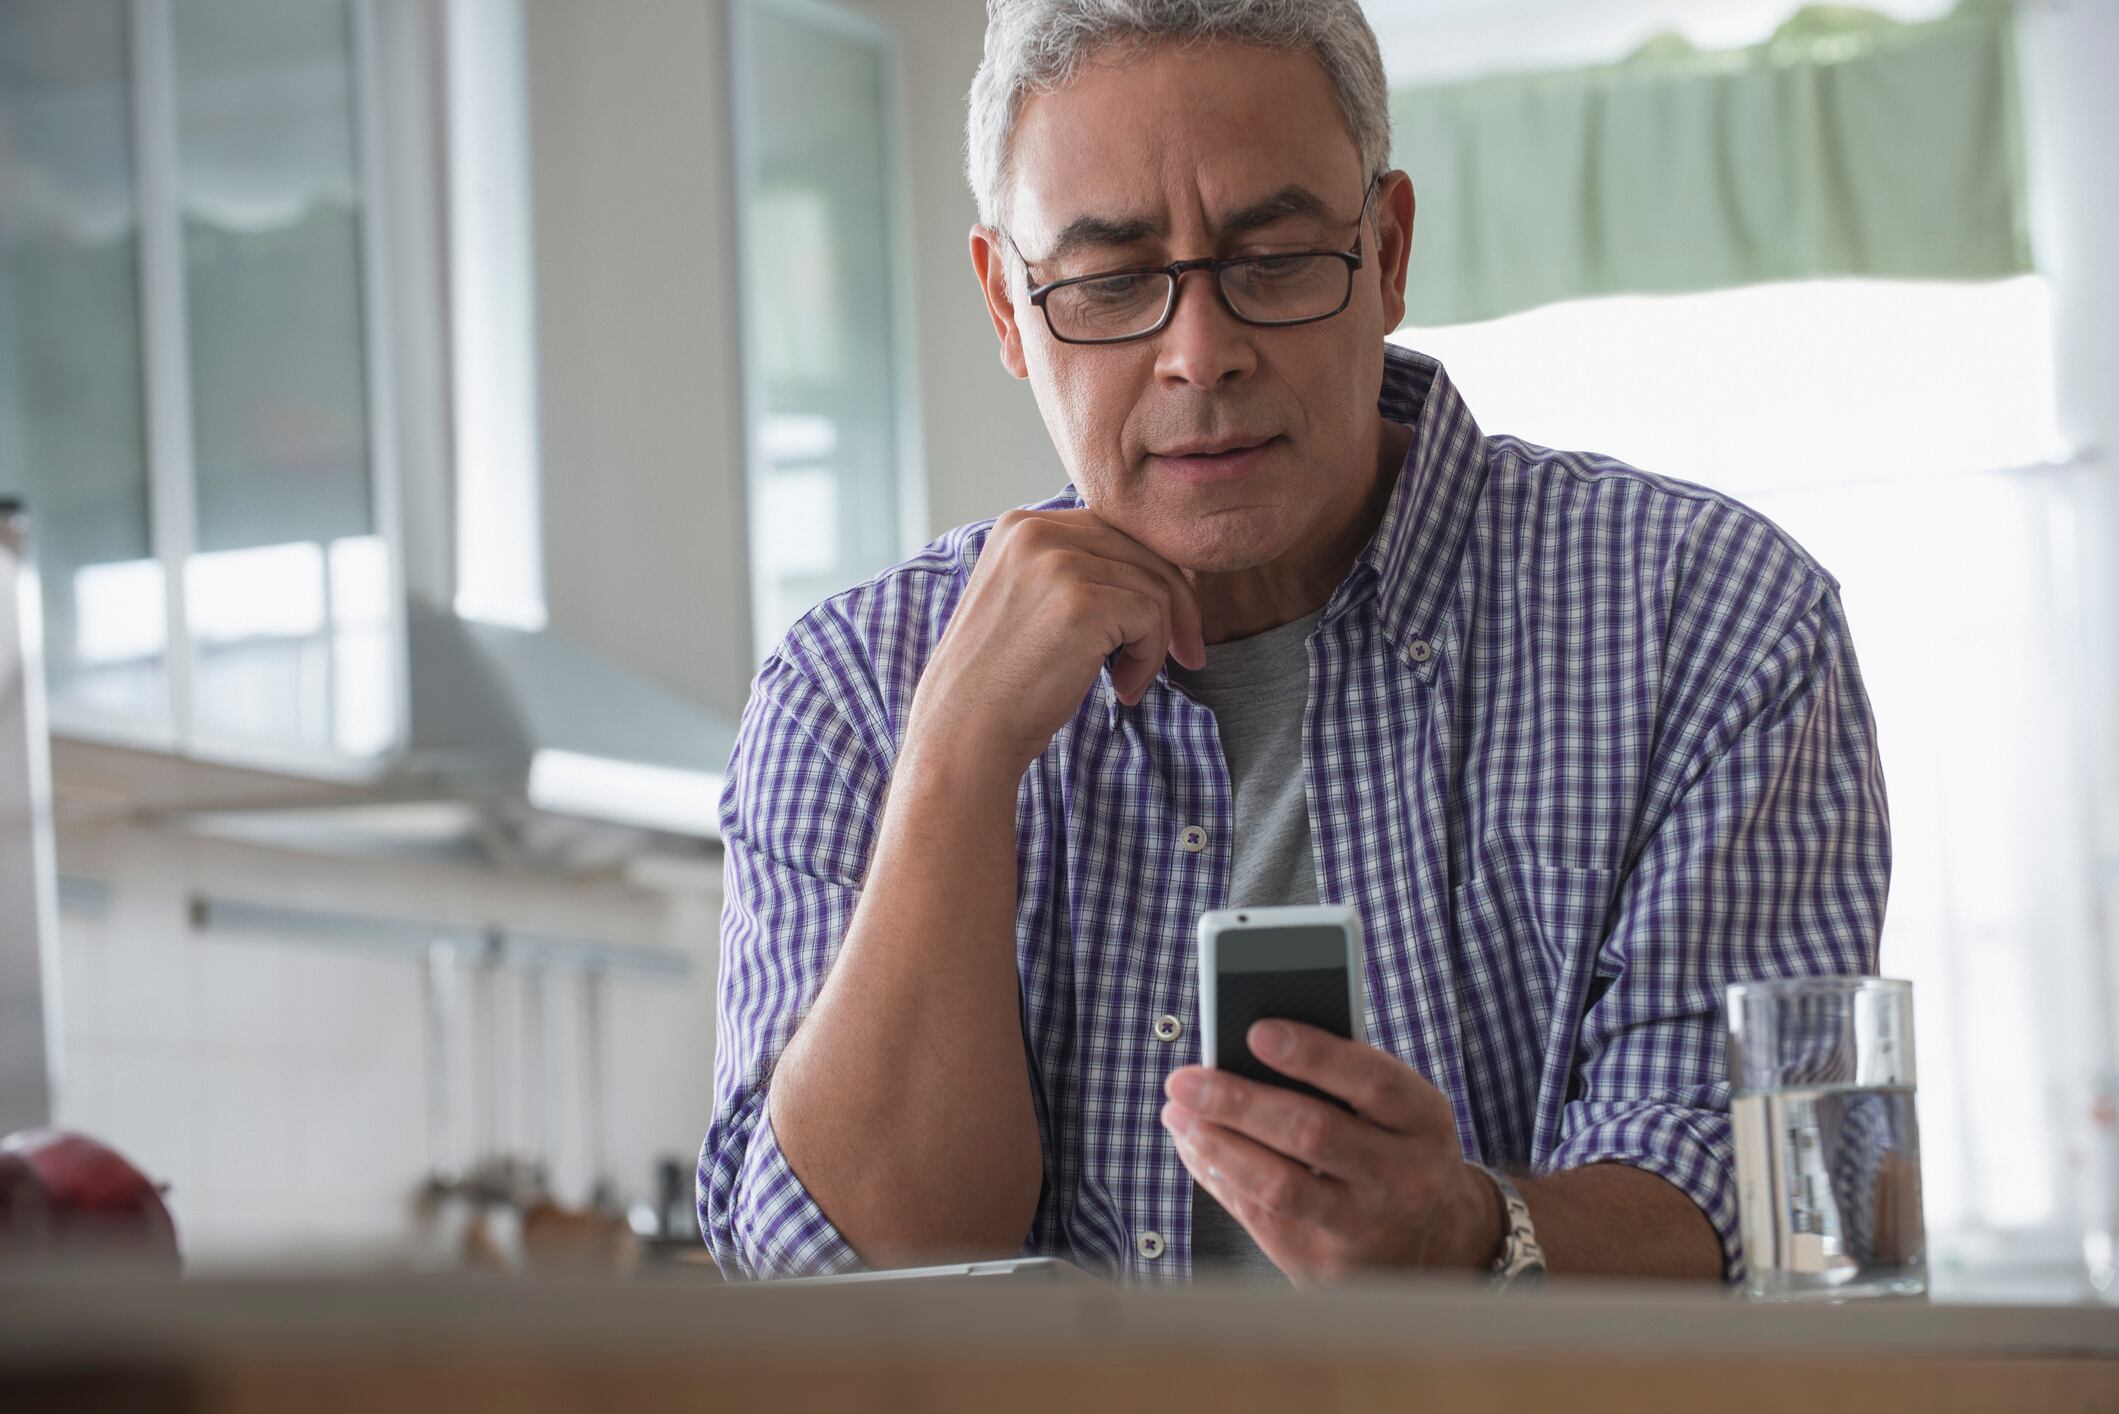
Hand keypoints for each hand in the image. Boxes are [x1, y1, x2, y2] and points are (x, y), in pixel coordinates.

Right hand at [906, 509, 1206, 773]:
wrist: (964, 735)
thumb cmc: (1001, 682)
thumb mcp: (1027, 601)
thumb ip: (1073, 570)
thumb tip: (1155, 567)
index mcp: (1020, 525)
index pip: (1114, 531)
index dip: (1150, 577)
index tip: (1166, 626)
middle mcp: (1035, 531)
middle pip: (1142, 551)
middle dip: (1175, 605)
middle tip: (1185, 655)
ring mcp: (1056, 564)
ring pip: (1154, 586)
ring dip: (1156, 643)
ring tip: (1127, 683)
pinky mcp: (1080, 603)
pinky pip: (1152, 617)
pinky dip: (1150, 659)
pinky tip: (1123, 689)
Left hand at [1160, 1020, 1499, 1285]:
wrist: (1438, 1245)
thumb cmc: (1397, 1152)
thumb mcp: (1397, 1109)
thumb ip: (1341, 1078)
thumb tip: (1248, 1047)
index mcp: (1424, 1121)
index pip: (1371, 1080)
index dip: (1313, 1054)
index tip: (1256, 1031)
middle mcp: (1402, 1178)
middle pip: (1312, 1134)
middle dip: (1239, 1102)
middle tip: (1186, 1079)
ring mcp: (1364, 1227)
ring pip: (1279, 1186)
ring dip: (1217, 1145)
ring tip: (1179, 1113)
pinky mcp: (1326, 1264)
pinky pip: (1260, 1218)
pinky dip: (1219, 1177)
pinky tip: (1196, 1148)